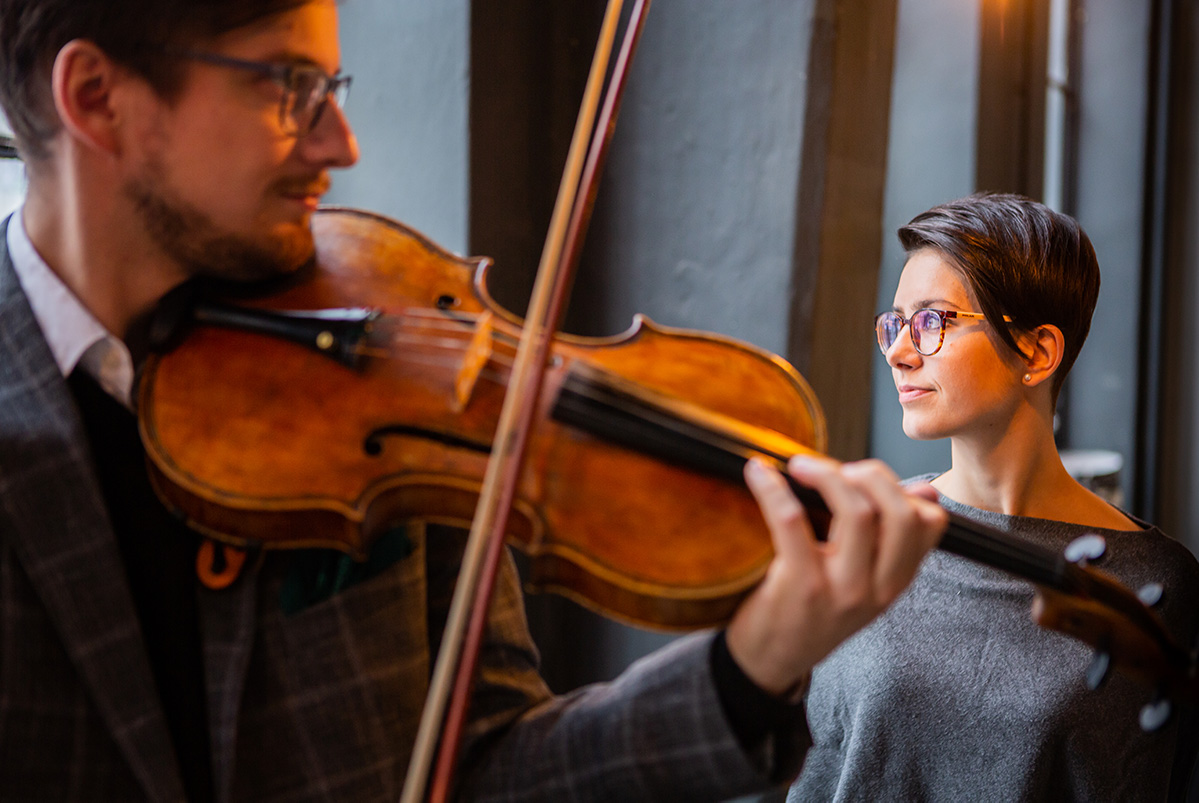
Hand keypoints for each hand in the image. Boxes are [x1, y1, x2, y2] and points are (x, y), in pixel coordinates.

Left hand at [726, 455, 945, 697]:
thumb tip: (926, 492)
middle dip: (869, 474)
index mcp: (895, 582)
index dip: (899, 486)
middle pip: (898, 512)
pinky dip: (773, 489)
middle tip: (836, 468)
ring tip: (801, 466)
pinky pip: (791, 521)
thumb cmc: (812, 613)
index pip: (929, 523)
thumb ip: (890, 539)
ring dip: (828, 474)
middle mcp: (877, 589)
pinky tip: (758, 473)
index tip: (863, 477)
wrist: (769, 663)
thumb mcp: (863, 583)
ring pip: (856, 512)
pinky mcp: (799, 587)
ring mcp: (841, 590)